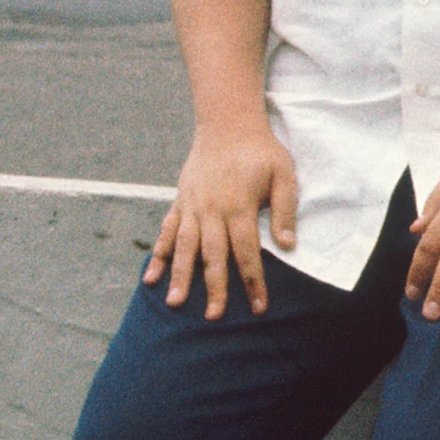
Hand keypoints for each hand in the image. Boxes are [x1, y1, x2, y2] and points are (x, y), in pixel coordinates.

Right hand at [146, 122, 297, 320]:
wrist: (227, 123)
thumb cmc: (261, 151)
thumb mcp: (283, 174)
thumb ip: (285, 210)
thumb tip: (288, 245)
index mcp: (239, 206)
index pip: (247, 251)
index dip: (253, 280)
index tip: (259, 306)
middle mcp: (212, 209)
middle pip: (213, 255)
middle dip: (214, 287)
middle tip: (213, 316)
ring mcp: (192, 206)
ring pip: (185, 247)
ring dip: (180, 275)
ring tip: (175, 302)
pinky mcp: (180, 201)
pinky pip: (167, 232)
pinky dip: (158, 255)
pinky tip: (150, 277)